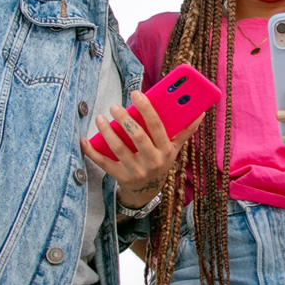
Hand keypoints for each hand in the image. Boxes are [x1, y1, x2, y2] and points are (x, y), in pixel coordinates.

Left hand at [80, 90, 203, 210]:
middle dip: (125, 119)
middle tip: (115, 106)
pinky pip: (103, 163)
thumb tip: (200, 112)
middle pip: (137, 137)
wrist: (147, 191)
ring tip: (100, 118)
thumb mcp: (174, 148)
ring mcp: (135, 171)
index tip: (136, 93)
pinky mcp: (120, 177)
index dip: (147, 109)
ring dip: (107, 131)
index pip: (157, 126)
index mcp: (166, 151)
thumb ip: (185, 130)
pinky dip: (92, 151)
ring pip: (118, 148)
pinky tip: (84, 139)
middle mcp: (152, 162)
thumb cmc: (159, 161)